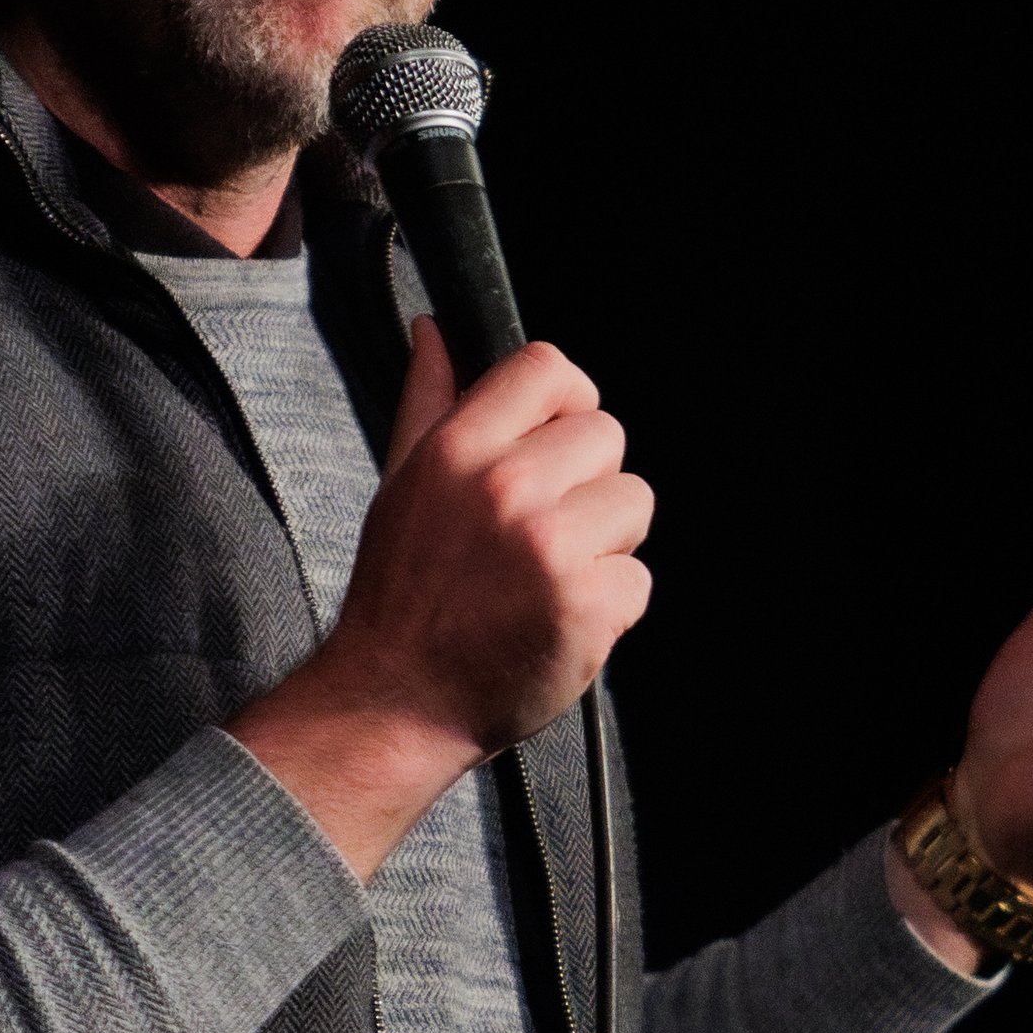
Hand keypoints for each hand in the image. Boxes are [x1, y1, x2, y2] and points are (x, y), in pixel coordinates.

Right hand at [229, 319, 653, 875]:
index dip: (569, 402)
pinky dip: (610, 608)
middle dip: (589, 482)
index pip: (550, 368)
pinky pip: (638, 579)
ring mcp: (549, 548)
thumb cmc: (402, 594)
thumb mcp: (402, 484)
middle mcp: (504, 488)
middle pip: (607, 434)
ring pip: (633, 503)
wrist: (394, 703)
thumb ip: (428, 401)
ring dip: (606, 544)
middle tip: (542, 534)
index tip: (558, 444)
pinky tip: (560, 622)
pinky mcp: (586, 606)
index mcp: (457, 449)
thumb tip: (434, 329)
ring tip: (551, 579)